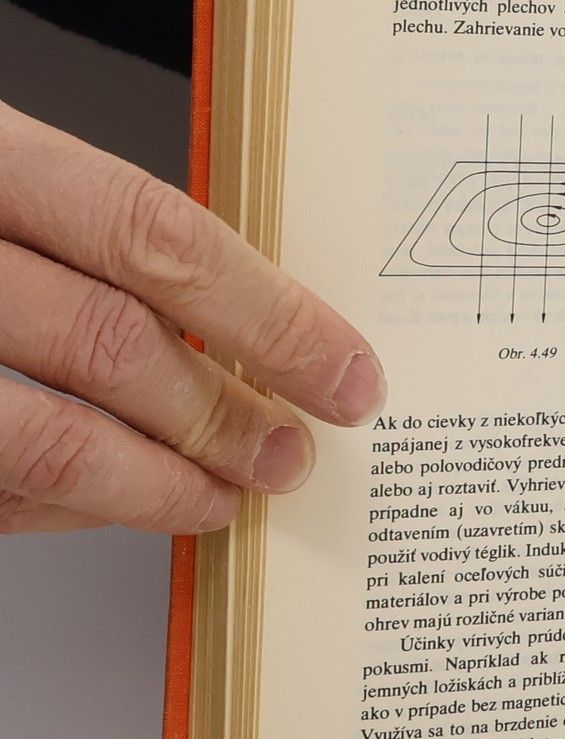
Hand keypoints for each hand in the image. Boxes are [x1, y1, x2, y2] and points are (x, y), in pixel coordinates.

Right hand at [0, 101, 384, 535]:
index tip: (346, 371)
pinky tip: (118, 503)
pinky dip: (63, 507)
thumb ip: (91, 231)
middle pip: (113, 343)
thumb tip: (246, 320)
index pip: (154, 233)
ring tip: (227, 496)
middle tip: (295, 452)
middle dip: (227, 414)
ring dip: (157, 485)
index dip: (270, 314)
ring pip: (45, 440)